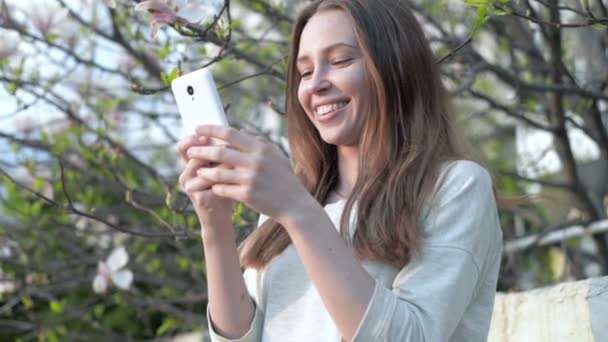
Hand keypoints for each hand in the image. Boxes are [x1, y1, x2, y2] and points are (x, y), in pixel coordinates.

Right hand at [178, 134, 233, 233]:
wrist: (222, 216)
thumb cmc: (225, 189)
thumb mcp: (225, 168)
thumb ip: (228, 152)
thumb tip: (242, 131)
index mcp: (191, 163)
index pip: (185, 145)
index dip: (193, 138)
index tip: (208, 133)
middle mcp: (186, 174)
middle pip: (191, 153)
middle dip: (209, 147)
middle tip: (225, 144)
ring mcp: (190, 186)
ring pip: (202, 168)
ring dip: (220, 162)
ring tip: (235, 160)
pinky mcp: (199, 198)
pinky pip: (210, 183)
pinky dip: (224, 178)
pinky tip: (236, 176)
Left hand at [186, 125, 313, 225]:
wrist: (294, 204)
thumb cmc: (284, 179)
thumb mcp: (276, 156)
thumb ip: (259, 143)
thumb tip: (242, 132)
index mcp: (261, 148)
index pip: (230, 133)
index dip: (211, 130)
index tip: (197, 129)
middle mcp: (256, 161)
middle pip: (220, 151)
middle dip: (201, 150)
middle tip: (190, 151)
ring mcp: (251, 179)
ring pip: (218, 172)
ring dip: (204, 171)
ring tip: (198, 170)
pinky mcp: (247, 195)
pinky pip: (223, 189)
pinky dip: (214, 186)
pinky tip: (210, 186)